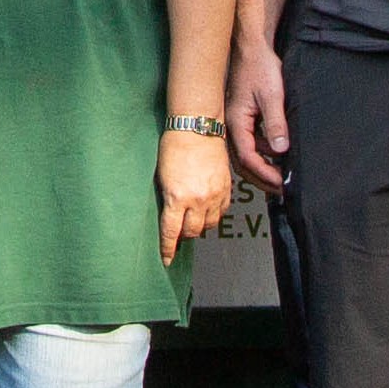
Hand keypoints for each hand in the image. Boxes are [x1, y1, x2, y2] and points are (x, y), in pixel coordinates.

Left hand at [156, 128, 231, 259]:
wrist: (196, 128)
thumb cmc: (174, 146)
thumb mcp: (162, 177)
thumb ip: (167, 200)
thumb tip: (168, 217)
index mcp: (178, 197)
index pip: (172, 233)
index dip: (168, 249)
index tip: (166, 259)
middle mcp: (198, 199)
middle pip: (192, 232)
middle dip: (183, 236)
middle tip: (178, 234)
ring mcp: (214, 195)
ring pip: (209, 225)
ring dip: (199, 226)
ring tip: (192, 221)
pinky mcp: (226, 188)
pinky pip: (222, 212)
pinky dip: (213, 215)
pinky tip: (206, 211)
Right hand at [227, 41, 292, 191]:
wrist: (252, 48)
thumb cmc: (259, 67)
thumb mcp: (272, 96)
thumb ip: (275, 124)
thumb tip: (280, 150)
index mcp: (236, 123)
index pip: (248, 159)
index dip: (265, 174)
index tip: (282, 183)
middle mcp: (232, 126)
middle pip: (244, 163)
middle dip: (263, 178)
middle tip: (282, 188)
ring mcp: (237, 123)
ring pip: (248, 154)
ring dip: (264, 167)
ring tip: (283, 175)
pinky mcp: (244, 118)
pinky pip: (252, 142)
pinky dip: (264, 152)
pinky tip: (278, 154)